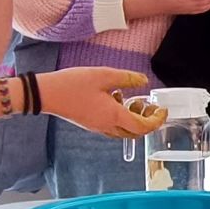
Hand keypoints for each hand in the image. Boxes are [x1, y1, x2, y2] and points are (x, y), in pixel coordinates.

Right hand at [37, 68, 166, 138]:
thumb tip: (144, 81)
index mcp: (114, 116)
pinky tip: (115, 98)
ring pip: (124, 131)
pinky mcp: (90, 123)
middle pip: (135, 133)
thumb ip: (127, 79)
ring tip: (133, 101)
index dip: (157, 120)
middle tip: (150, 106)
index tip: (163, 110)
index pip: (143, 127)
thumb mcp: (104, 76)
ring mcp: (97, 127)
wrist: (46, 94)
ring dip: (134, 120)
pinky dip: (121, 117)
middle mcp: (107, 126)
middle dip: (147, 121)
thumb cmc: (73, 84)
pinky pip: (112, 126)